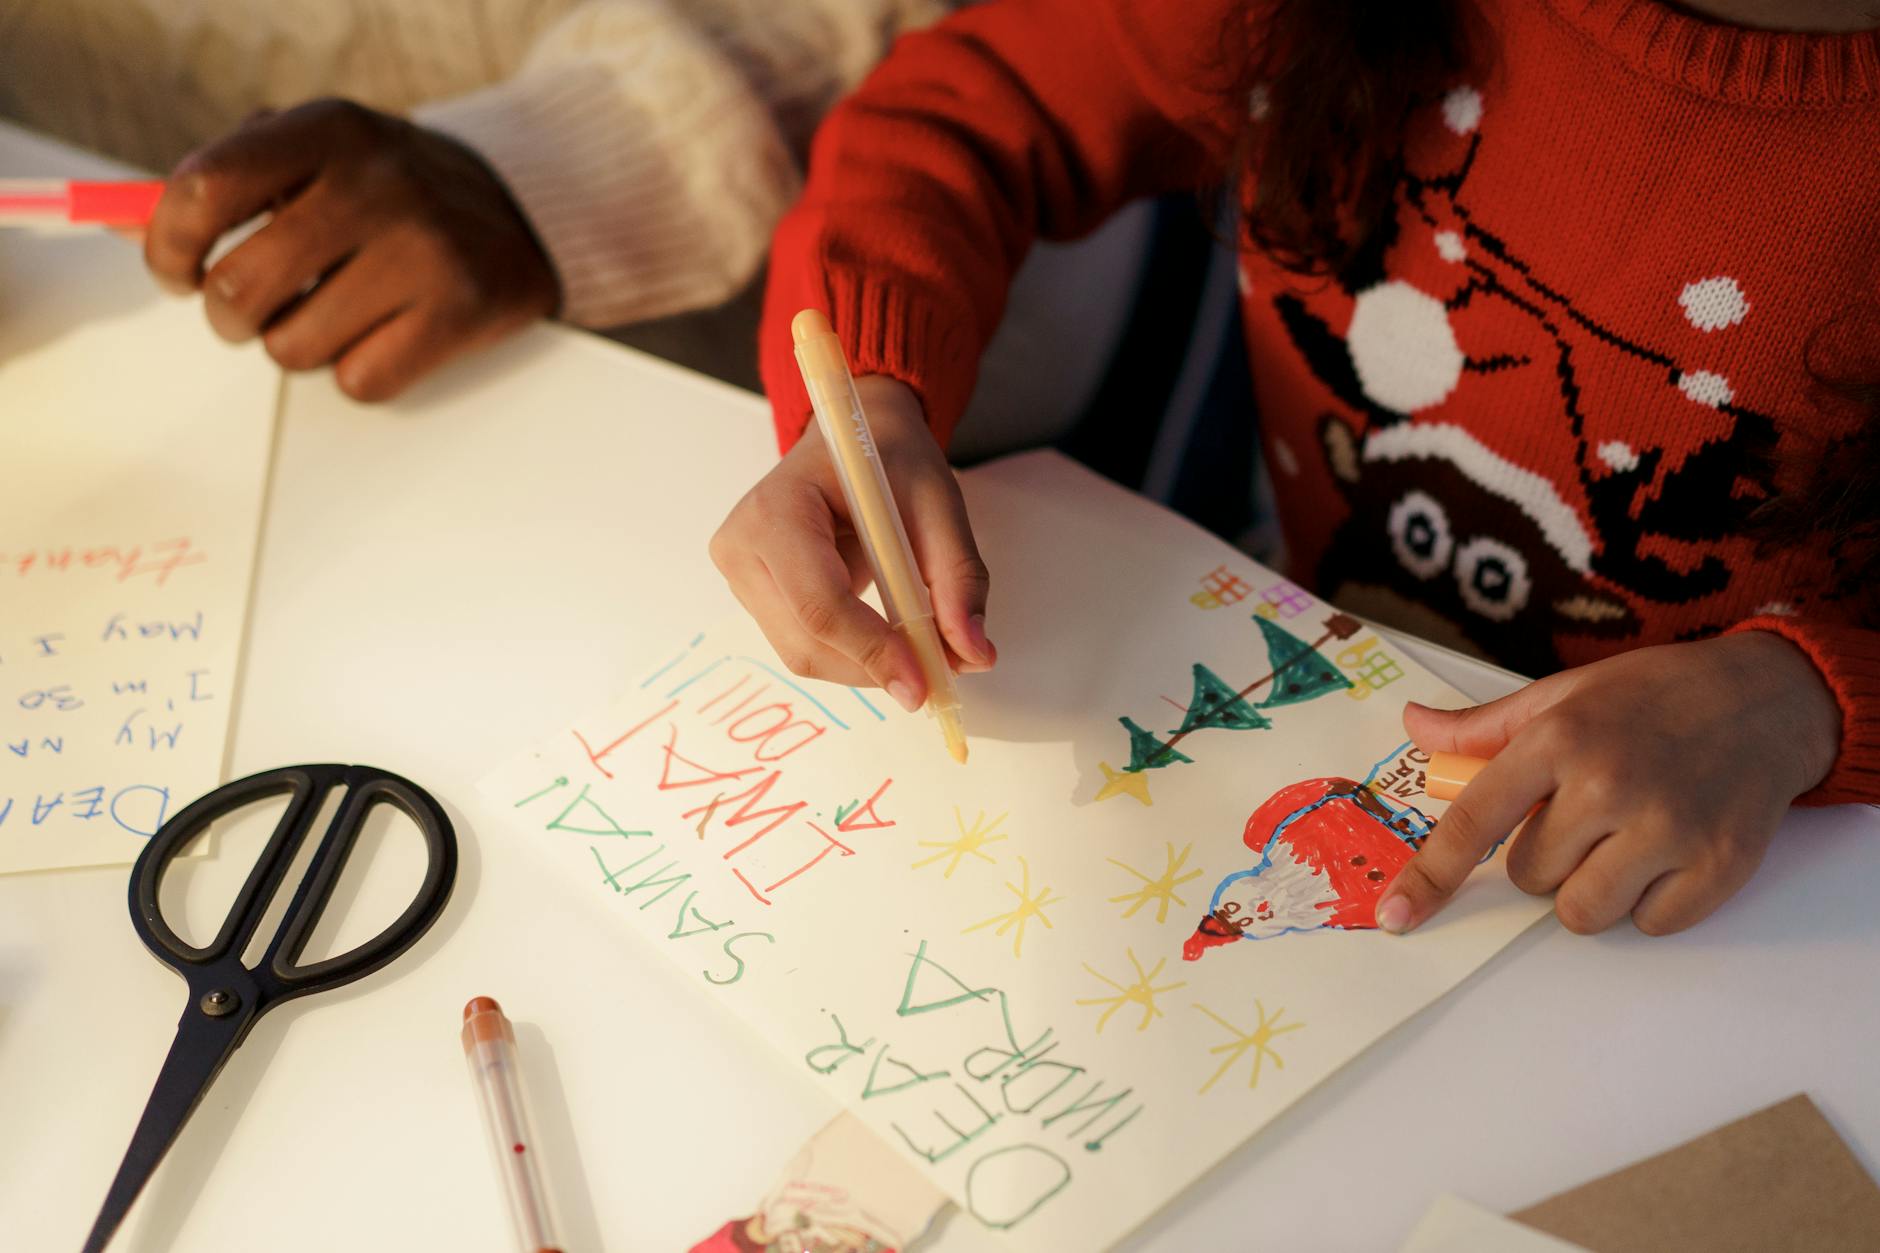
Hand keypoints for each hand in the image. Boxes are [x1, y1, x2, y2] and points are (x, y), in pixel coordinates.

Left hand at [145, 99, 558, 400]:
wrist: (522, 213)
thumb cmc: (393, 192)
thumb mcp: (319, 154)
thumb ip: (230, 179)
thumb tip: (119, 220)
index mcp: (329, 129)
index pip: (204, 189)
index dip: (168, 245)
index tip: (175, 271)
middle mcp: (377, 184)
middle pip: (242, 286)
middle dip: (228, 316)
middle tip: (244, 312)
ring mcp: (423, 252)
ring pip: (294, 346)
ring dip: (296, 346)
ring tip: (328, 317)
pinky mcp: (460, 313)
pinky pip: (359, 380)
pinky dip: (358, 371)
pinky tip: (382, 335)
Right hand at [710, 376, 994, 709]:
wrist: (853, 437)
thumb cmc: (890, 459)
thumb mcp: (938, 503)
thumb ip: (959, 579)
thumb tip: (974, 655)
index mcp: (777, 509)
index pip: (819, 601)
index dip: (872, 649)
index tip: (923, 684)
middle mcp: (741, 546)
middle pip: (807, 640)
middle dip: (874, 666)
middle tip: (936, 677)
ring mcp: (740, 575)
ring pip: (804, 654)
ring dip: (866, 665)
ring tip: (916, 649)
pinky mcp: (752, 596)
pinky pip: (803, 645)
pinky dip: (852, 654)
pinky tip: (883, 634)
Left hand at [1378, 631, 1839, 936]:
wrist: (1766, 697)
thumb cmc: (1650, 697)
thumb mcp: (1561, 694)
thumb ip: (1483, 726)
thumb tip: (1413, 725)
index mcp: (1557, 739)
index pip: (1473, 824)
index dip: (1430, 876)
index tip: (1396, 916)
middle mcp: (1608, 784)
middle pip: (1529, 877)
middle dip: (1545, 857)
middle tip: (1584, 817)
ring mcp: (1667, 828)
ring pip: (1581, 912)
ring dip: (1589, 890)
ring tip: (1620, 841)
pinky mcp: (1718, 865)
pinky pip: (1650, 926)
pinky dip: (1650, 903)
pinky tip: (1668, 854)